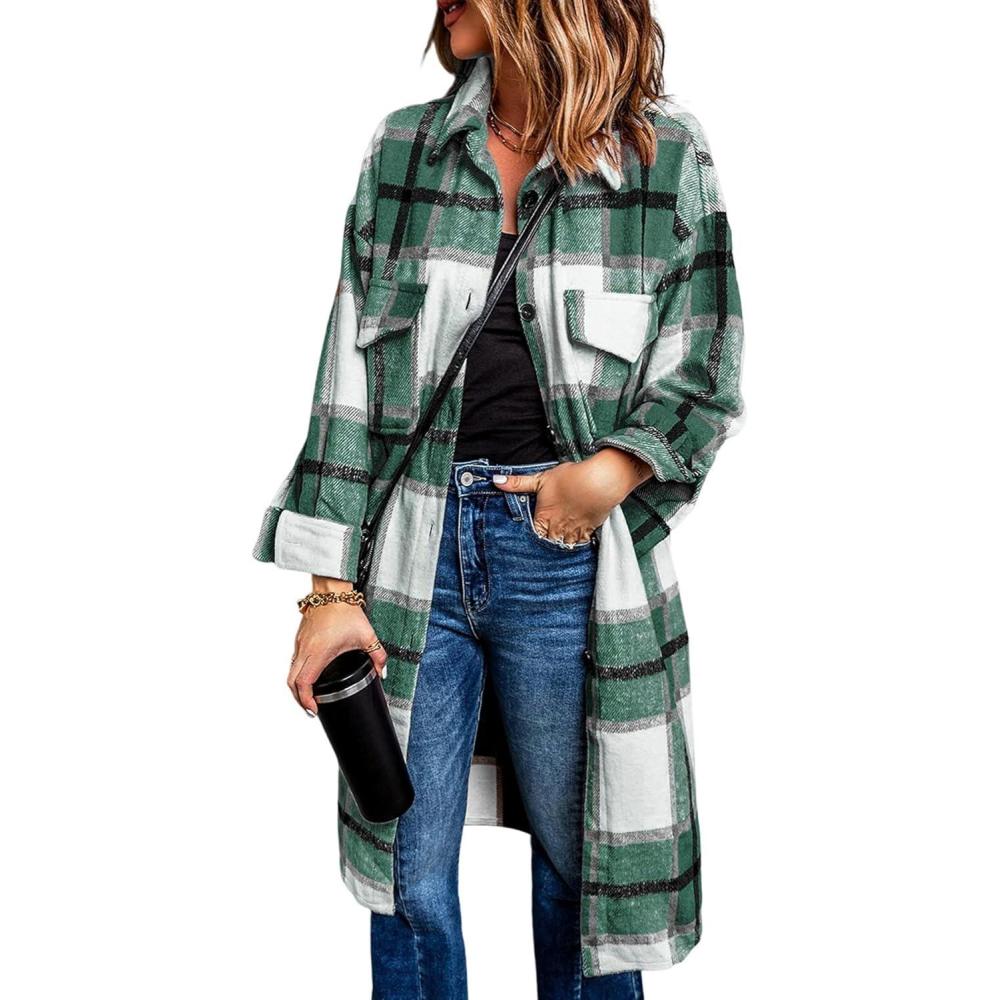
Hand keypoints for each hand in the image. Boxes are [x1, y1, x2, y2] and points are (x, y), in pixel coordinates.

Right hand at [287, 602, 387, 716]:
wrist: (332, 591)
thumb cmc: (346, 611)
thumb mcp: (367, 636)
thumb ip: (378, 656)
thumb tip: (381, 673)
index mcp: (319, 652)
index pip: (304, 683)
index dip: (306, 700)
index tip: (315, 710)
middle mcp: (305, 649)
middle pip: (291, 682)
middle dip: (299, 699)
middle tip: (312, 709)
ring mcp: (300, 644)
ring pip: (291, 671)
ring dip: (297, 687)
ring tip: (310, 697)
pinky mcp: (300, 639)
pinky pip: (294, 661)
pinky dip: (298, 673)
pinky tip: (310, 677)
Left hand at [492, 451, 644, 545]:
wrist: (600, 482)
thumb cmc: (570, 479)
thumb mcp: (541, 478)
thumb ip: (518, 483)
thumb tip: (496, 481)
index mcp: (543, 519)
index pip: (530, 538)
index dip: (526, 541)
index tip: (523, 543)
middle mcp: (556, 530)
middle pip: (545, 546)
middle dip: (541, 548)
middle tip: (535, 554)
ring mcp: (573, 533)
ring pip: (561, 549)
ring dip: (557, 549)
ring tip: (552, 552)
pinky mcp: (588, 532)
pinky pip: (578, 546)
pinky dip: (574, 547)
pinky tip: (570, 546)